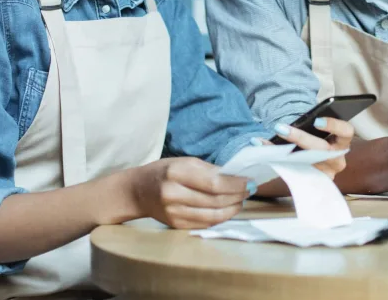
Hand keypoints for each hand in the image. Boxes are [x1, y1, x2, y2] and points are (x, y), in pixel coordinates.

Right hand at [129, 157, 253, 229]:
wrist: (136, 191)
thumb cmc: (163, 172)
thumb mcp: (183, 162)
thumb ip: (208, 169)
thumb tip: (235, 176)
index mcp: (176, 173)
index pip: (214, 183)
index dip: (235, 184)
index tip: (250, 181)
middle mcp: (173, 194)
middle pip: (215, 200)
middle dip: (237, 196)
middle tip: (250, 190)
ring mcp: (174, 212)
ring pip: (213, 215)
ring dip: (232, 208)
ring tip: (241, 201)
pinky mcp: (176, 224)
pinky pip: (205, 223)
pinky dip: (220, 217)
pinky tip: (227, 210)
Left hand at [271, 117, 354, 179]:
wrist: (316, 164)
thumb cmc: (319, 141)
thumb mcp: (322, 133)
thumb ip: (316, 125)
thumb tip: (301, 118)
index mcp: (342, 143)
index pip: (346, 131)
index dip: (334, 125)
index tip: (316, 121)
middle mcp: (336, 160)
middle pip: (322, 149)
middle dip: (300, 138)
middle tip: (280, 127)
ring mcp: (324, 174)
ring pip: (304, 163)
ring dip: (282, 152)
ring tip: (263, 142)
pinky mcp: (311, 182)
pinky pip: (292, 173)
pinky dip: (275, 161)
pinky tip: (262, 150)